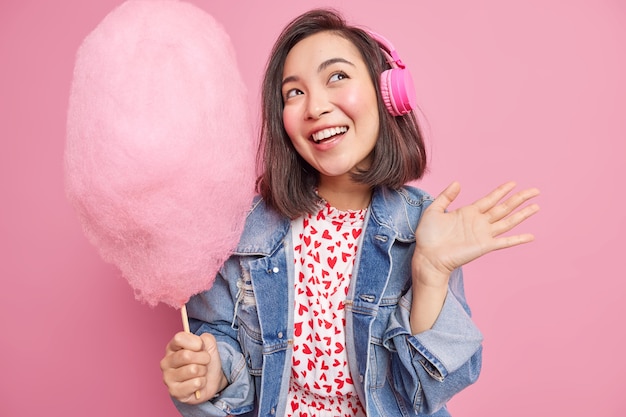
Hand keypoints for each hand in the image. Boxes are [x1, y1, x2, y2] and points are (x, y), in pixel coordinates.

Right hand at [160, 331, 226, 403]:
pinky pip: (195, 383)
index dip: (196, 342)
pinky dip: (202, 382)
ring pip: (193, 370)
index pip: (179, 338)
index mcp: (171, 347)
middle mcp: (166, 362)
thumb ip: (205, 338)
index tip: (201, 347)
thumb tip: (199, 344)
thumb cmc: (205, 361)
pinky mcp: (175, 392)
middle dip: (203, 358)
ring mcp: (168, 378)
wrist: (211, 379)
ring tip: (200, 372)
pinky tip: (198, 383)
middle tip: (205, 362)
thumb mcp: (208, 345)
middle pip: (186, 355)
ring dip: (203, 371)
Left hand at [413, 181, 539, 286]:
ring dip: (523, 214)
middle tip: (535, 191)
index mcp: (468, 212)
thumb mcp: (434, 210)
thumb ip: (446, 196)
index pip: (490, 199)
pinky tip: (531, 236)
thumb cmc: (428, 236)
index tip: (514, 183)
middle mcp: (479, 222)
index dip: (502, 191)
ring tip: (536, 206)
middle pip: (504, 208)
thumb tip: (458, 182)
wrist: (427, 256)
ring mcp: (483, 234)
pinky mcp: (484, 246)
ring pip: (508, 221)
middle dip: (519, 199)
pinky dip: (518, 239)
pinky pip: (505, 242)